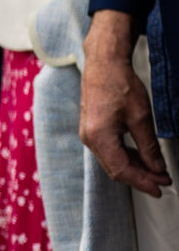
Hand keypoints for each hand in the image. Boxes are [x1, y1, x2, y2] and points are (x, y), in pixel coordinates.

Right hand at [82, 9, 171, 196]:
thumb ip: (149, 146)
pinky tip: (141, 157)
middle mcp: (89, 138)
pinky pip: (109, 150)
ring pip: (113, 160)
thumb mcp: (141, 117)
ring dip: (135, 167)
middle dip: (141, 177)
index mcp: (99, 137)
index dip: (143, 182)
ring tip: (156, 171)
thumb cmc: (118, 83)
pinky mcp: (92, 128)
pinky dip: (126, 156)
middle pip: (116, 168)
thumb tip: (157, 167)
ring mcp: (88, 133)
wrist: (104, 63)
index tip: (160, 188)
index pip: (122, 170)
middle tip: (163, 180)